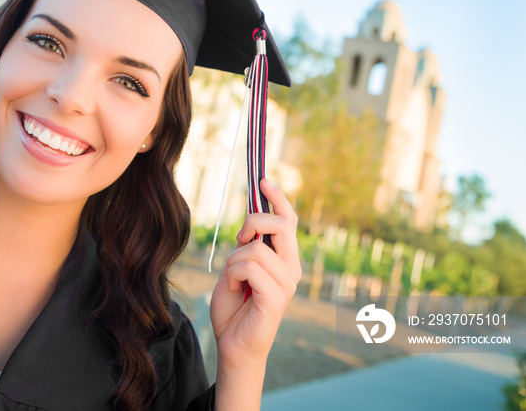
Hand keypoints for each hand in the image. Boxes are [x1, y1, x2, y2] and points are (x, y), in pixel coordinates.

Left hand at [209, 178, 301, 367]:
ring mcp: (287, 284)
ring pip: (256, 248)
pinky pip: (250, 267)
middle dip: (254, 221)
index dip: (278, 199)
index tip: (263, 181)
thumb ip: (246, 246)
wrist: (233, 344)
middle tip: (237, 237)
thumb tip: (249, 223)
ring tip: (234, 280)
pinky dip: (234, 274)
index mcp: (285, 260)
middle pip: (281, 225)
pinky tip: (236, 289)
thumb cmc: (233, 306)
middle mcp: (292, 269)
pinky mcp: (277, 297)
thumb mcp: (236, 267)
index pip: (288, 221)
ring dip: (234, 260)